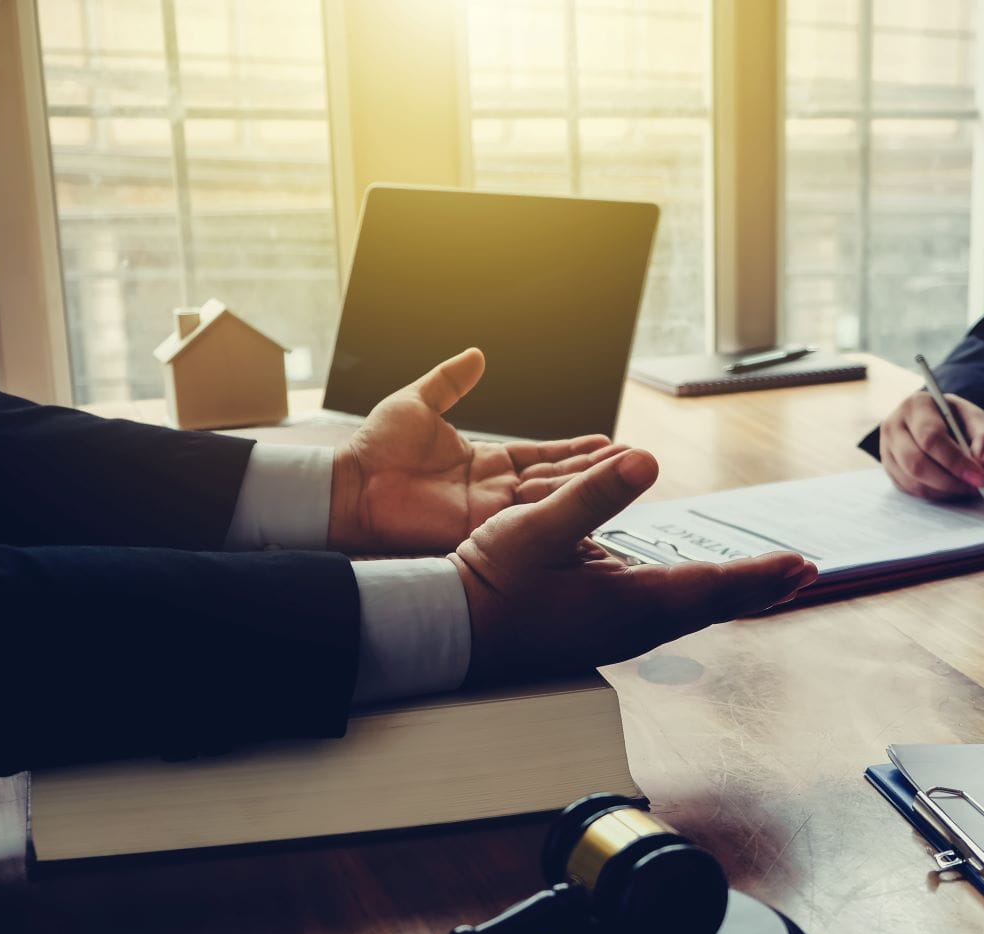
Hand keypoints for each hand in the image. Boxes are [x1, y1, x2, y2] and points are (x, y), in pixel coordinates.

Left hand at [329, 347, 627, 552]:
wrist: (351, 486)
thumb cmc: (375, 451)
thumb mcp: (417, 402)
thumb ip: (449, 381)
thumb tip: (475, 356)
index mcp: (486, 460)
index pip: (542, 454)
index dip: (574, 449)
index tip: (606, 442)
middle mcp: (495, 488)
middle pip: (557, 477)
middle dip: (596, 470)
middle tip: (632, 460)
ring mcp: (492, 511)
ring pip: (552, 497)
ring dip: (589, 486)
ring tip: (624, 474)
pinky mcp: (484, 527)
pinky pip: (530, 516)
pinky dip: (561, 506)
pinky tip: (590, 497)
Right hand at [450, 448, 818, 684]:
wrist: (449, 631)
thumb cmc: (489, 585)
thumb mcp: (539, 527)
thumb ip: (594, 494)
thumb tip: (646, 460)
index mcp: (629, 605)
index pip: (713, 588)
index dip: (761, 575)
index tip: (801, 566)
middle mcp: (633, 628)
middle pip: (712, 604)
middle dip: (759, 586)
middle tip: (802, 573)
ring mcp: (617, 635)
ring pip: (689, 611)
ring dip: (730, 593)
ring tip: (765, 579)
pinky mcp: (600, 631)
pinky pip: (664, 613)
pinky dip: (694, 597)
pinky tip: (693, 587)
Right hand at [878, 388, 983, 499]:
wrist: (937, 422)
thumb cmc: (957, 420)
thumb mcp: (977, 420)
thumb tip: (982, 465)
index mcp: (917, 405)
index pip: (931, 437)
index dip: (955, 461)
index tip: (978, 477)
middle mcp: (894, 425)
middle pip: (916, 462)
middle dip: (949, 481)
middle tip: (973, 487)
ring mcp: (886, 448)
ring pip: (912, 480)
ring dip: (942, 490)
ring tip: (964, 487)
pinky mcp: (888, 468)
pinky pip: (909, 489)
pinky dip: (933, 494)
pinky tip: (949, 487)